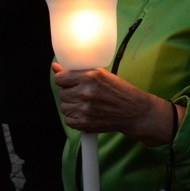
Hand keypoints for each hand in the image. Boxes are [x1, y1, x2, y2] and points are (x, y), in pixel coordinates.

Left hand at [52, 63, 183, 145]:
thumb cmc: (120, 91)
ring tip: (87, 104)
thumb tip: (55, 67)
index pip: (60, 79)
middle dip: (71, 94)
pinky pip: (69, 120)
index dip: (65, 80)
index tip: (70, 82)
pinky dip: (76, 119)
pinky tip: (87, 113)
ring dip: (73, 106)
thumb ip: (77, 71)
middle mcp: (86, 92)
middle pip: (62, 94)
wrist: (134, 111)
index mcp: (90, 76)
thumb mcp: (102, 75)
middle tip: (84, 94)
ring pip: (64, 108)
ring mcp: (84, 109)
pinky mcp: (85, 123)